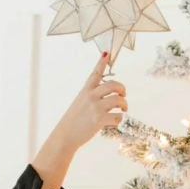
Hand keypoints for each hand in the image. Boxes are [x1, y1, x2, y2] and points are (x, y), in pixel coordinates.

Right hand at [30, 52, 127, 188]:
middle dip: (122, 89)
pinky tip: (115, 121)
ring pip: (119, 100)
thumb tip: (109, 95)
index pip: (96, 73)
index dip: (102, 62)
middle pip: (114, 85)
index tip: (107, 53)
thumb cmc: (74, 120)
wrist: (65, 135)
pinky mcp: (99, 119)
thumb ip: (92, 96)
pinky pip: (118, 116)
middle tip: (123, 95)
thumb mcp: (80, 103)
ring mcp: (95, 107)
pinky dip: (119, 119)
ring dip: (124, 105)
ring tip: (123, 109)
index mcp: (86, 90)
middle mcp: (91, 96)